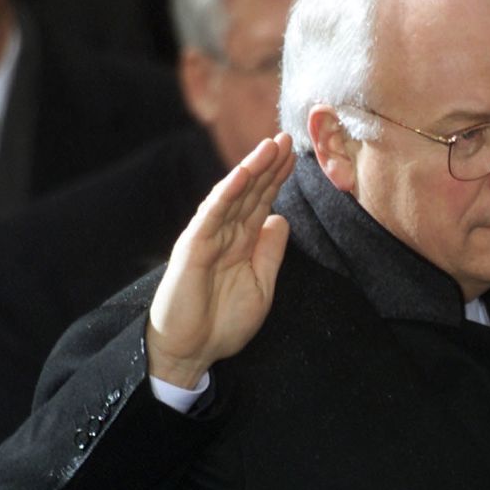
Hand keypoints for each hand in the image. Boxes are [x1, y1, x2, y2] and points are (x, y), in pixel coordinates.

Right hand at [146, 133, 295, 386]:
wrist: (193, 351)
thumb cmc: (223, 323)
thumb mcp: (262, 286)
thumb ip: (270, 253)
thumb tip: (280, 218)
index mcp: (241, 242)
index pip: (262, 202)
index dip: (278, 178)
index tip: (296, 155)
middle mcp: (225, 233)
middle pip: (251, 192)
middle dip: (270, 165)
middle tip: (288, 137)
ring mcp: (207, 237)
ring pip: (233, 195)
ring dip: (251, 169)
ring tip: (270, 145)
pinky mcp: (193, 247)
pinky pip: (212, 214)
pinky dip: (227, 192)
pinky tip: (243, 173)